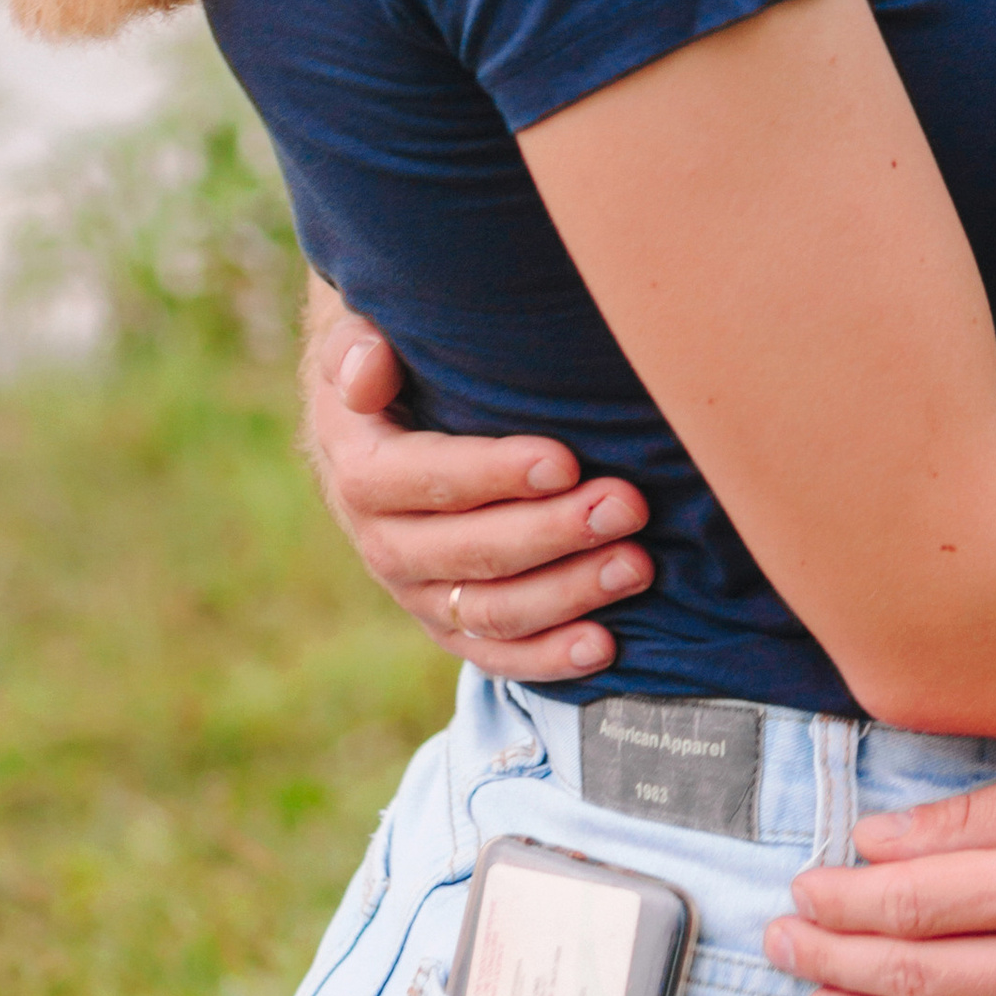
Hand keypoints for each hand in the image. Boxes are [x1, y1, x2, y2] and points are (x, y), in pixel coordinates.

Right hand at [299, 277, 654, 680]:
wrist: (383, 423)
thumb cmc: (396, 362)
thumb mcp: (362, 337)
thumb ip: (359, 350)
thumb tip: (367, 373)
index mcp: (360, 469)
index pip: (422, 478)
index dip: (492, 474)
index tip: (566, 460)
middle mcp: (382, 542)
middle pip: (466, 552)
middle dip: (552, 533)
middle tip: (628, 506)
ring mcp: (417, 592)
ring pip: (490, 610)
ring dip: (567, 594)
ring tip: (637, 566)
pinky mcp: (448, 623)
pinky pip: (495, 653)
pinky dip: (547, 658)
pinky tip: (604, 645)